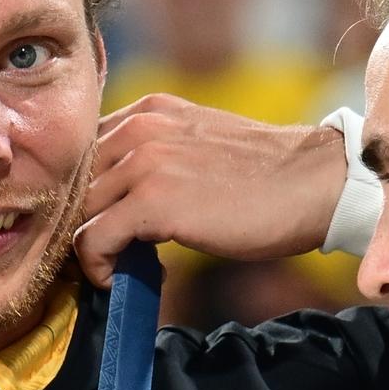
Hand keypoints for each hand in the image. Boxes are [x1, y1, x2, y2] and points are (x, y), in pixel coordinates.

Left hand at [74, 95, 347, 285]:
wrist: (315, 184)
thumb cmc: (266, 178)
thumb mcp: (199, 148)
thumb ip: (154, 160)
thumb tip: (117, 204)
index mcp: (148, 112)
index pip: (82, 154)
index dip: (82, 197)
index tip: (100, 228)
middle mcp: (138, 128)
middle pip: (73, 185)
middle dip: (81, 224)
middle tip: (106, 257)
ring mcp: (143, 162)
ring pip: (78, 214)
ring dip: (91, 249)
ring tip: (122, 268)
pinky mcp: (152, 201)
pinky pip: (93, 241)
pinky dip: (100, 268)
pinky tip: (126, 278)